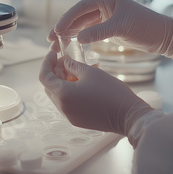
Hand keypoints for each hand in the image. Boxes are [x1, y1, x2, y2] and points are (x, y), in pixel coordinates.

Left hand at [39, 51, 153, 134]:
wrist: (128, 115)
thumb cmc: (111, 92)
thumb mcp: (91, 72)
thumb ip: (73, 65)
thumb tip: (64, 62)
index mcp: (63, 95)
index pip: (44, 77)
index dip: (46, 62)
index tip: (53, 53)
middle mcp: (62, 108)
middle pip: (49, 87)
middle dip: (54, 72)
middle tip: (65, 60)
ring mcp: (69, 116)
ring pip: (58, 96)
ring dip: (62, 82)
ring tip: (75, 70)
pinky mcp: (78, 120)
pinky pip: (67, 104)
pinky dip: (69, 92)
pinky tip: (81, 83)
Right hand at [48, 0, 172, 60]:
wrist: (164, 37)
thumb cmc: (146, 27)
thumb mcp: (121, 28)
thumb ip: (99, 32)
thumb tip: (78, 39)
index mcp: (108, 0)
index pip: (82, 7)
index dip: (68, 18)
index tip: (57, 30)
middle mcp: (105, 7)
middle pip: (79, 17)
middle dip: (64, 28)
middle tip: (51, 40)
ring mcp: (107, 19)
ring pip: (83, 26)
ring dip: (70, 35)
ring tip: (56, 46)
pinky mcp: (109, 30)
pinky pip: (90, 33)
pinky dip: (80, 39)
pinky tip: (71, 46)